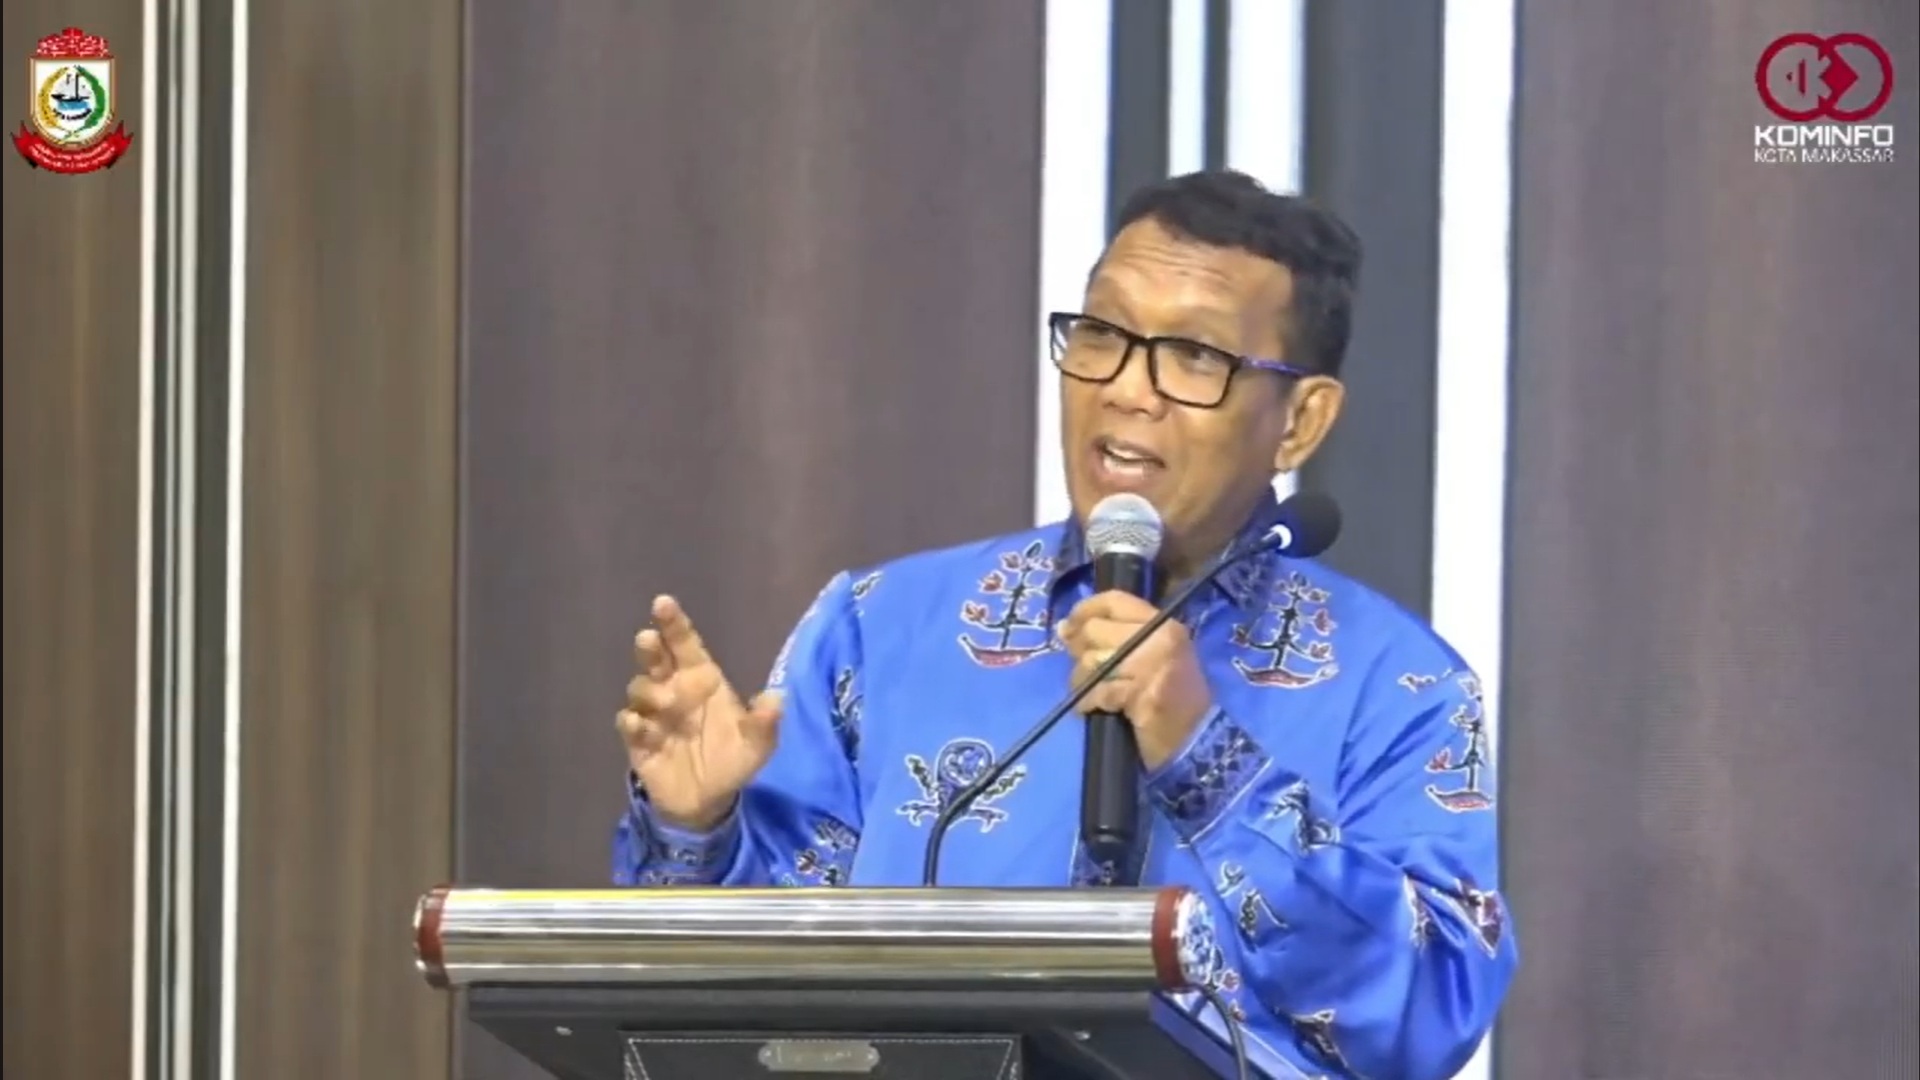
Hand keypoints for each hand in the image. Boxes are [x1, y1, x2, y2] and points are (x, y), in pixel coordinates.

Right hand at [617, 595, 781, 830]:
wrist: (707, 804)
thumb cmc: (732, 761)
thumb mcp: (757, 746)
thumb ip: (764, 723)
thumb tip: (777, 698)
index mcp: (702, 680)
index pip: (685, 645)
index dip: (674, 624)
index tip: (662, 603)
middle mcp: (674, 690)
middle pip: (655, 659)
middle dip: (650, 647)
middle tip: (648, 640)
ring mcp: (653, 714)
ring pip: (640, 688)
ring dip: (649, 692)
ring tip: (665, 705)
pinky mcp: (638, 741)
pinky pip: (628, 723)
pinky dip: (633, 722)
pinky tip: (643, 727)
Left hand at [1057, 591, 1212, 770]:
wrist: (1196, 739)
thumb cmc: (1172, 698)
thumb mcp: (1151, 656)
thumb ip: (1114, 638)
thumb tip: (1064, 627)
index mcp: (1162, 624)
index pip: (1114, 601)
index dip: (1084, 610)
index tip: (1068, 626)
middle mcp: (1158, 638)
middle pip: (1095, 630)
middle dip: (1079, 651)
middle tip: (1082, 669)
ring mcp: (1151, 665)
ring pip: (1091, 661)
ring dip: (1081, 681)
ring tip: (1090, 693)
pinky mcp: (1140, 694)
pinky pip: (1097, 690)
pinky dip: (1088, 702)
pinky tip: (1093, 708)